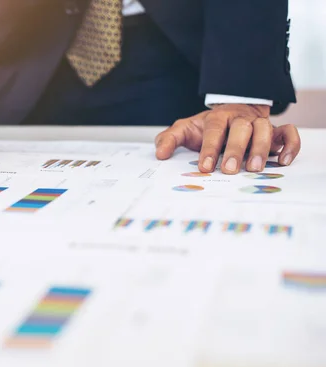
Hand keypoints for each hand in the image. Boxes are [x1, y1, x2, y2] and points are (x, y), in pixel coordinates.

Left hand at [154, 104, 300, 173]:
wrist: (231, 112)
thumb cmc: (207, 127)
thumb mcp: (185, 130)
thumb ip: (170, 139)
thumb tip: (160, 154)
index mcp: (218, 118)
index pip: (215, 130)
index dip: (210, 147)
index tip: (205, 166)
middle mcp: (240, 119)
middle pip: (242, 129)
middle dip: (236, 149)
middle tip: (229, 170)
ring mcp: (260, 124)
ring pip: (266, 129)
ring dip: (261, 148)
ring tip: (253, 168)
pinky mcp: (276, 132)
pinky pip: (289, 134)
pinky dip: (290, 145)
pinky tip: (283, 161)